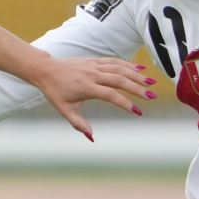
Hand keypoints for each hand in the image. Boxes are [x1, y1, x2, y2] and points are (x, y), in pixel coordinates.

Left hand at [29, 57, 157, 139]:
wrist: (47, 70)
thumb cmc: (55, 92)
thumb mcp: (64, 110)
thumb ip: (78, 123)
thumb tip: (92, 137)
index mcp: (86, 88)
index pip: (111, 95)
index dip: (125, 103)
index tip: (138, 112)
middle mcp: (93, 75)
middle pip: (119, 80)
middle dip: (137, 88)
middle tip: (152, 96)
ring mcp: (95, 66)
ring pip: (120, 68)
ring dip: (137, 75)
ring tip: (151, 82)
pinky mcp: (95, 61)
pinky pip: (115, 61)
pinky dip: (128, 64)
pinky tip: (141, 68)